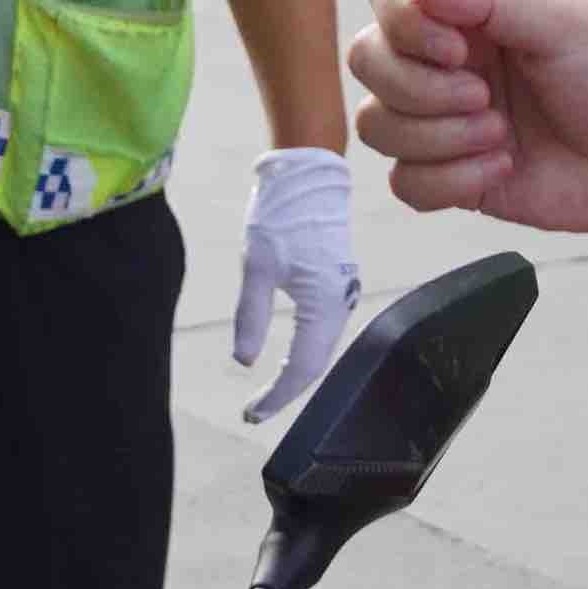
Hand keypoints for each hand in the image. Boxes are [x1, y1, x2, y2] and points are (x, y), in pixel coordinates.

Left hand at [232, 147, 361, 425]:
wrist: (309, 174)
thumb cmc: (281, 215)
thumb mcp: (256, 266)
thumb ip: (251, 316)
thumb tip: (245, 362)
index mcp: (324, 304)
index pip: (301, 368)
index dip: (276, 397)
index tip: (250, 414)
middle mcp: (341, 304)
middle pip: (315, 365)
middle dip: (286, 392)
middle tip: (253, 411)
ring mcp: (342, 294)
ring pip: (321, 349)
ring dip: (295, 373)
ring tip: (266, 393)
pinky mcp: (337, 285)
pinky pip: (323, 332)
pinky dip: (304, 352)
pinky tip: (286, 360)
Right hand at [344, 0, 587, 236]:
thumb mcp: (569, 19)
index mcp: (471, 5)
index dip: (403, 23)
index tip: (459, 47)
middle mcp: (447, 57)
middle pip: (367, 61)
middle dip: (421, 90)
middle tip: (488, 98)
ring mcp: (445, 116)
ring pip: (375, 125)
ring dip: (438, 137)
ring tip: (500, 136)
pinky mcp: (451, 174)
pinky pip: (402, 183)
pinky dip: (449, 181)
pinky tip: (502, 169)